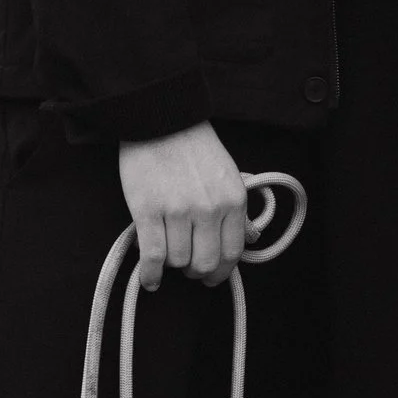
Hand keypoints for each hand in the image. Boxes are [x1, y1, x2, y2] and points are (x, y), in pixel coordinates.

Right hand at [119, 121, 252, 285]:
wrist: (160, 118)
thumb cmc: (193, 145)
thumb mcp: (227, 174)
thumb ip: (237, 209)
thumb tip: (250, 238)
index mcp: (232, 199)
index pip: (232, 252)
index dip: (220, 271)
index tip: (211, 276)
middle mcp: (209, 208)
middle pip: (205, 263)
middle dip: (195, 272)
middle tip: (187, 268)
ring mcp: (178, 210)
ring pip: (178, 261)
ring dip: (172, 265)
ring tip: (166, 255)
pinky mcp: (148, 210)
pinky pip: (152, 255)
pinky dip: (150, 274)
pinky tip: (150, 279)